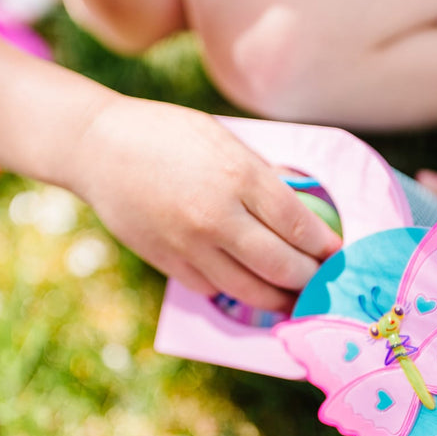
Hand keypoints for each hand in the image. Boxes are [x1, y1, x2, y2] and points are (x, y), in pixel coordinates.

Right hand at [65, 94, 341, 309]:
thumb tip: (304, 211)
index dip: (325, 248)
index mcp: (240, 176)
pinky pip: (215, 290)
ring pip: (251, 290)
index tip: (337, 255)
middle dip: (310, 280)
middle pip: (282, 267)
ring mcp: (190, 244)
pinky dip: (237, 291)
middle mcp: (218, 216)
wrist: (98, 149)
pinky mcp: (168, 262)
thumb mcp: (226, 141)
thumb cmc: (169, 136)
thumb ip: (265, 177)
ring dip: (279, 299)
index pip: (300, 226)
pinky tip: (247, 285)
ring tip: (293, 297)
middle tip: (321, 282)